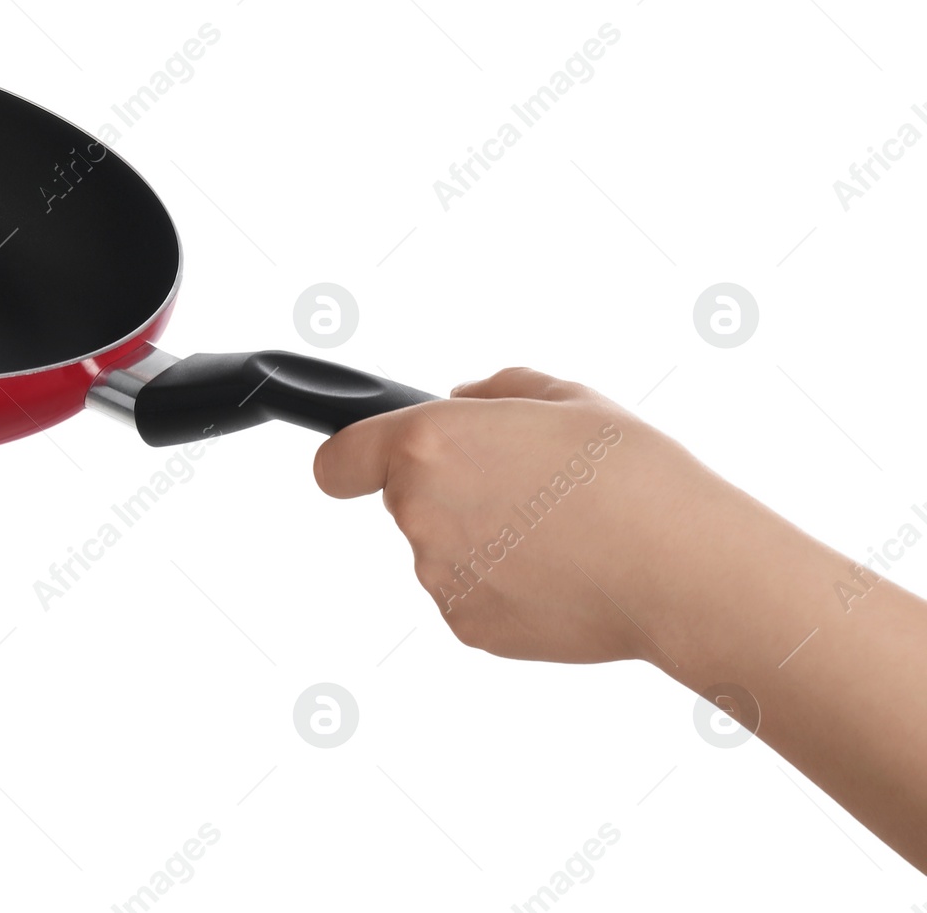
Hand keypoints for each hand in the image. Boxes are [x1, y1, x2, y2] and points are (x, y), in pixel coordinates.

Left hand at [315, 365, 926, 867]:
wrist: (683, 569)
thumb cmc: (630, 473)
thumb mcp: (562, 396)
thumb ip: (492, 394)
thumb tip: (457, 402)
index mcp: (427, 444)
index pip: (338, 461)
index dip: (348, 460)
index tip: (358, 465)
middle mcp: (419, 512)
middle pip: (407, 500)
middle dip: (451, 491)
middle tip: (525, 488)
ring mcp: (440, 577)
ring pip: (443, 548)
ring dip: (481, 539)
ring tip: (559, 531)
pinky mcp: (469, 627)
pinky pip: (469, 594)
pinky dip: (503, 585)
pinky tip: (560, 573)